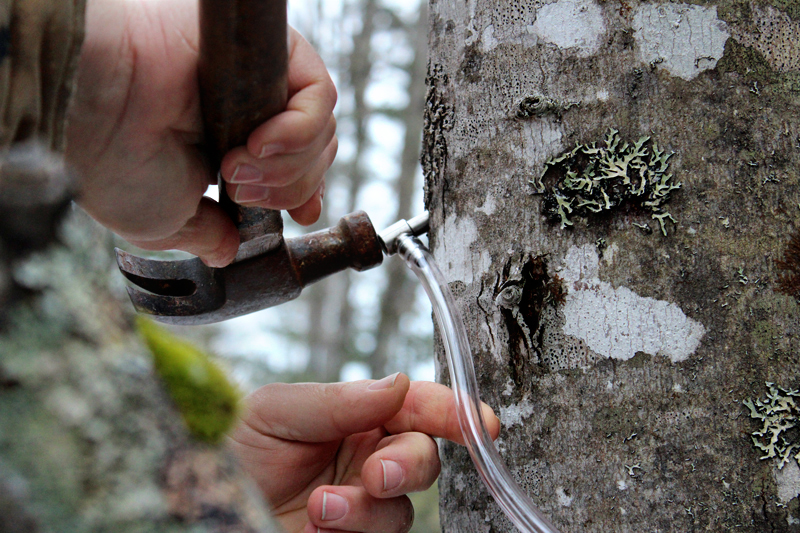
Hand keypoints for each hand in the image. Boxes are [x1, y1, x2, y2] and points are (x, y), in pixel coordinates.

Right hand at [67, 0, 336, 266]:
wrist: (95, 110)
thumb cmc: (113, 164)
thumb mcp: (164, 221)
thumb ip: (206, 235)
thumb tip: (227, 251)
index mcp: (225, 147)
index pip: (295, 170)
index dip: (305, 193)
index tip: (302, 214)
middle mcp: (245, 113)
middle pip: (314, 156)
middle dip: (287, 189)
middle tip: (239, 192)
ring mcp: (258, 83)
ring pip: (320, 131)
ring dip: (285, 165)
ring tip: (234, 168)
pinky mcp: (268, 51)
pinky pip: (318, 93)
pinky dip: (298, 129)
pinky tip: (259, 142)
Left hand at [229, 373, 500, 532]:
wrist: (194, 503)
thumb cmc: (228, 448)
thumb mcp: (275, 410)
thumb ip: (338, 400)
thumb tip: (398, 384)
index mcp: (353, 417)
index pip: (415, 408)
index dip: (452, 411)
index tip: (479, 423)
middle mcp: (363, 460)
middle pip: (422, 459)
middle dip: (409, 465)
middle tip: (376, 473)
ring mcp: (358, 507)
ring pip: (401, 510)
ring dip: (367, 509)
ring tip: (320, 508)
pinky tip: (315, 527)